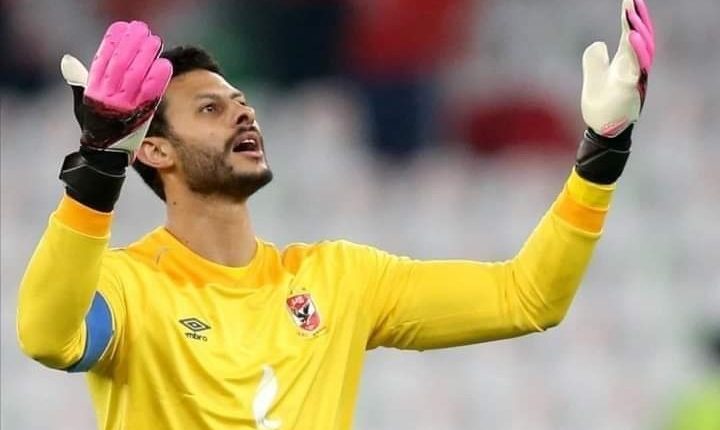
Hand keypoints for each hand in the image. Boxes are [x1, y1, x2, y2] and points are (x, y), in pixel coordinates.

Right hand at [61, 21, 171, 155]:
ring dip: (146, 56)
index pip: (102, 60)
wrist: (105, 155)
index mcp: (93, 91)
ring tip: (154, 42)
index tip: (121, 28)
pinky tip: (164, 65)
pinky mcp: (141, 115)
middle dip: (132, 45)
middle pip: (121, 64)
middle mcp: (108, 97)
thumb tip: (68, 60)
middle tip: (142, 31)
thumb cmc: (94, 127)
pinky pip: (151, 93)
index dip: (112, 42)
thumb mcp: (82, 103)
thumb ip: (79, 80)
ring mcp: (125, 106)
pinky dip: (158, 79)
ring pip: (137, 75)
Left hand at [581, 0, 654, 136]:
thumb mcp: (594, 78)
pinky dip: (637, 53)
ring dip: (638, 31)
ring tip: (630, 13)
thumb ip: (595, 60)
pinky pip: (638, 69)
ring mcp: (635, 80)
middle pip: (641, 38)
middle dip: (638, 18)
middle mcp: (635, 69)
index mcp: (626, 64)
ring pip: (642, 51)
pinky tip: (632, 37)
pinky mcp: (631, 92)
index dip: (630, 17)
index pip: (630, 35)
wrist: (603, 133)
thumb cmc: (602, 107)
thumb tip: (598, 44)